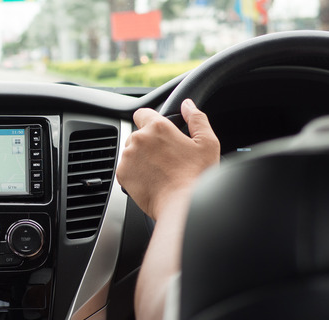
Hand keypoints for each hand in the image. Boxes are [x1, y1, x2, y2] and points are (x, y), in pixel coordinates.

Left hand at [116, 99, 219, 219]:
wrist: (182, 205)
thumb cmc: (197, 176)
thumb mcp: (206, 142)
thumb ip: (197, 118)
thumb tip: (187, 105)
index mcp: (158, 127)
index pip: (143, 112)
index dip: (150, 120)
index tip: (158, 131)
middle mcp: (139, 139)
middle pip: (138, 134)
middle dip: (149, 142)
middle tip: (166, 157)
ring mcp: (128, 157)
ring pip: (131, 151)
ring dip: (141, 157)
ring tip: (159, 171)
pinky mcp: (122, 174)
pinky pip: (126, 168)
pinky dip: (135, 172)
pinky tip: (151, 179)